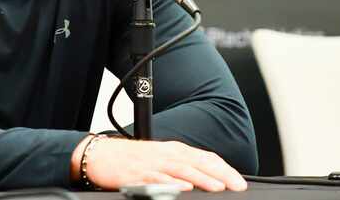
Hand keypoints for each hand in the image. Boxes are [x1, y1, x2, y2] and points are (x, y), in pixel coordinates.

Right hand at [71, 136, 247, 191]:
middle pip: (197, 162)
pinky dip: (171, 183)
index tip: (239, 181)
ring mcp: (152, 164)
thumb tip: (206, 177)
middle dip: (220, 174)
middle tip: (237, 185)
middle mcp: (166, 154)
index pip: (205, 157)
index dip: (224, 169)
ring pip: (181, 170)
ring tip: (217, 187)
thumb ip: (182, 166)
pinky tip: (182, 188)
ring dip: (200, 179)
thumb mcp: (160, 159)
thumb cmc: (130, 159)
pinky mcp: (138, 174)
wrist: (99, 156)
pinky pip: (157, 179)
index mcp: (173, 150)